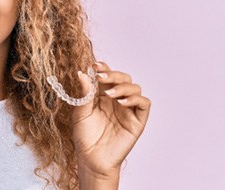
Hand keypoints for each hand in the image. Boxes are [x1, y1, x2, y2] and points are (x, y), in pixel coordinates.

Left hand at [72, 61, 150, 178]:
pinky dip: (135, 99)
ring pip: (135, 88)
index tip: (94, 66)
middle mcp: (116, 100)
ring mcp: (128, 109)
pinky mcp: (137, 121)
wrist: (91, 159)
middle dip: (113, 74)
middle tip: (101, 77)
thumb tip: (82, 74)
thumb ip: (84, 95)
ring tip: (109, 93)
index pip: (107, 76)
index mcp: (102, 96)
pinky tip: (122, 102)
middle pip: (123, 78)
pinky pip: (144, 104)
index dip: (103, 68)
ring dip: (123, 86)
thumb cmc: (85, 137)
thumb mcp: (80, 114)